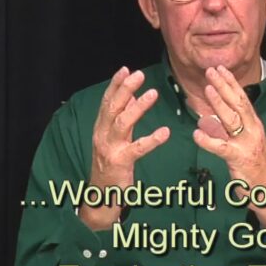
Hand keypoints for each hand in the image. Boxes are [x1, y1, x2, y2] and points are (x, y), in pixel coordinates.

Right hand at [82, 66, 169, 229]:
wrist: (100, 196)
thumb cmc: (110, 165)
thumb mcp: (113, 139)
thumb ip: (121, 119)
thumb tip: (129, 96)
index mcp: (100, 128)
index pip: (107, 102)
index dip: (115, 85)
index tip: (125, 69)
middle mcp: (102, 135)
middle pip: (112, 108)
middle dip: (125, 89)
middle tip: (138, 75)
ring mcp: (110, 149)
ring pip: (122, 123)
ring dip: (137, 107)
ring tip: (153, 93)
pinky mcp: (120, 163)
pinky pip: (138, 149)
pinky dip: (152, 139)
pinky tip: (165, 132)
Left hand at [193, 65, 265, 228]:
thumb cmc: (254, 166)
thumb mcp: (242, 144)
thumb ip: (225, 131)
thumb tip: (205, 118)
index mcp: (254, 125)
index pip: (242, 99)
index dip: (231, 83)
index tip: (221, 69)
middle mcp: (253, 130)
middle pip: (237, 103)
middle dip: (223, 86)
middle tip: (211, 71)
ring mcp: (246, 144)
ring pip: (231, 120)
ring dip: (218, 103)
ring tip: (206, 89)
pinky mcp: (239, 159)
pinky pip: (221, 147)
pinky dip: (208, 140)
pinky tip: (196, 134)